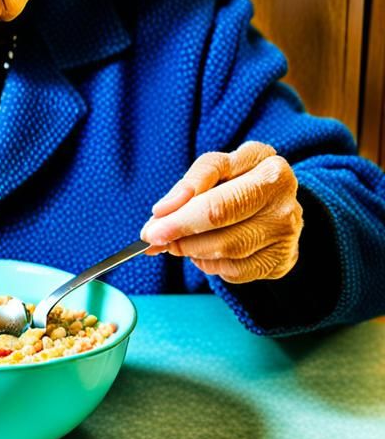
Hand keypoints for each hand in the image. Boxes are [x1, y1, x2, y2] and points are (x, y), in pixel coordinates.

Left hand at [139, 140, 303, 283]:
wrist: (276, 203)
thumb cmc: (239, 180)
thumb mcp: (218, 167)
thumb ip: (189, 183)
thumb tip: (161, 212)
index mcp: (270, 168)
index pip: (217, 195)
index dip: (181, 213)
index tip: (154, 221)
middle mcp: (284, 200)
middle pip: (220, 221)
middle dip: (179, 231)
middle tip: (152, 238)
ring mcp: (286, 233)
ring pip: (225, 250)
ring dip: (190, 249)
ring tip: (177, 241)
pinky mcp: (281, 261)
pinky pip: (234, 271)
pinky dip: (210, 264)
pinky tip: (204, 252)